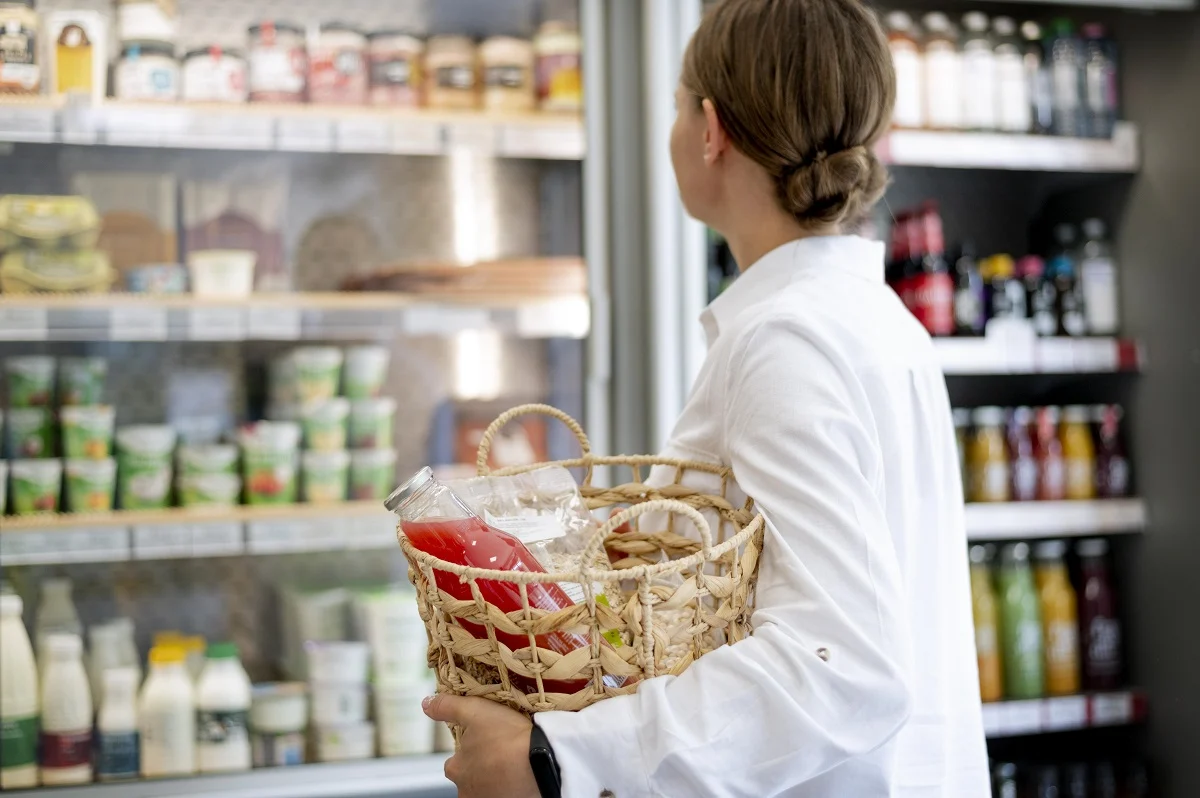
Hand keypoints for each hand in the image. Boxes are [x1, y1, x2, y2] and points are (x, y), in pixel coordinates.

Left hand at [423, 694, 541, 797]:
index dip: (469, 750)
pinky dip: (511, 786)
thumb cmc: (507, 738)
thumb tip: (426, 703)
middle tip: (503, 752)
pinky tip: (522, 774)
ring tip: (515, 762)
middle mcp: (466, 792)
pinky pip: (505, 793)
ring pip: (487, 788)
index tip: (486, 741)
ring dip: (496, 778)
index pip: (454, 762)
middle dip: (482, 768)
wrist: (544, 762)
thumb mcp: (475, 711)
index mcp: (456, 769)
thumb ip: (448, 707)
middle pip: (470, 778)